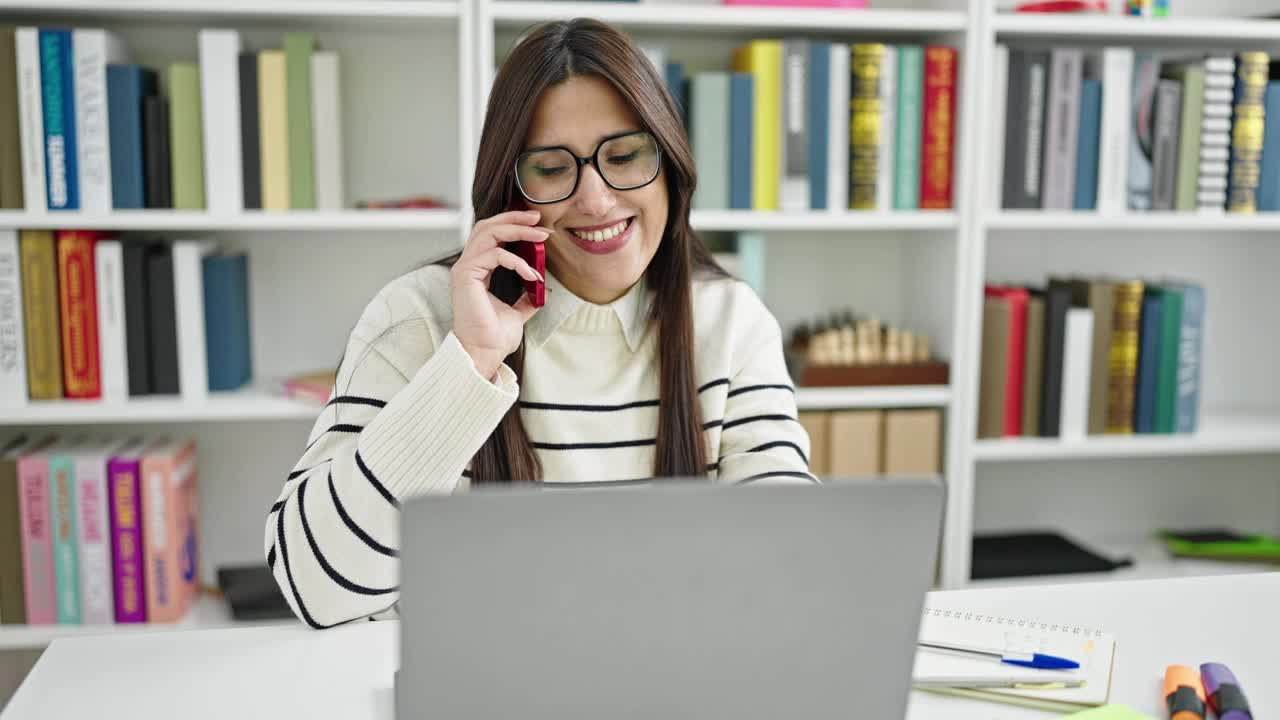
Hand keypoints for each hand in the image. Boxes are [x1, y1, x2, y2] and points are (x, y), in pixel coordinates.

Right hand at [451, 209, 548, 379]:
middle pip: (488, 226)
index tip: (538, 227)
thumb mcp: (517, 312)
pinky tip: (532, 274)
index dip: (514, 225)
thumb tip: (542, 289)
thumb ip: (526, 298)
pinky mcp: (466, 275)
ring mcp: (464, 268)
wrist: (484, 352)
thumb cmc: (495, 336)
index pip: (491, 235)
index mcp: (477, 270)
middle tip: (539, 219)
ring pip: (489, 232)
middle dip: (515, 218)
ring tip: (541, 236)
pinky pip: (496, 255)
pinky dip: (518, 261)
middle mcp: (467, 265)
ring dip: (518, 230)